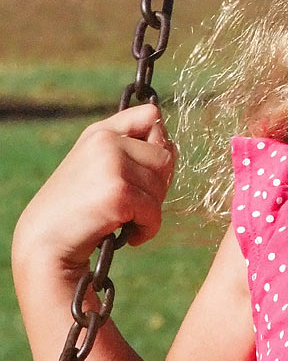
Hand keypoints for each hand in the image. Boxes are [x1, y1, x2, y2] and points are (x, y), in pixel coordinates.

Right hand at [14, 104, 176, 272]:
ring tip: (124, 219)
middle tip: (133, 203)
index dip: (160, 142)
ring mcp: (112, 165)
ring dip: (150, 210)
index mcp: (101, 132)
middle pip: (165, 156)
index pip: (152, 116)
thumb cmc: (77, 209)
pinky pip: (154, 212)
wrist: (44, 244)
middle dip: (157, 184)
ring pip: (162, 185)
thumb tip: (170, 145)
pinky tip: (128, 235)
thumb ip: (128, 149)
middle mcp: (106, 142)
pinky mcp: (119, 193)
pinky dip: (147, 229)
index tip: (145, 167)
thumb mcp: (96, 166)